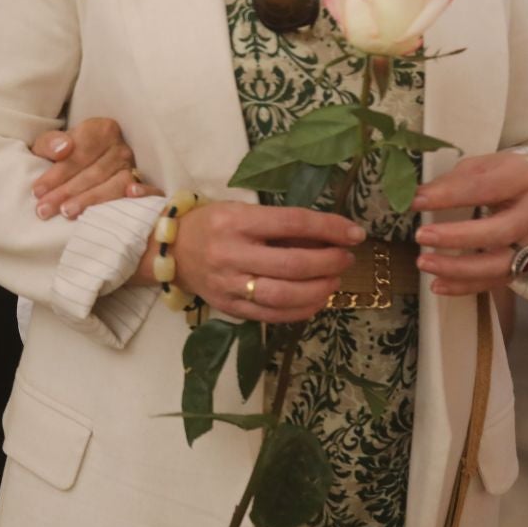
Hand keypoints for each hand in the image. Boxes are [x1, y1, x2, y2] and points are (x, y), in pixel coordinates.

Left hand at [30, 118, 143, 218]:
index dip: (57, 174)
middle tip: (45, 210)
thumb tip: (63, 149)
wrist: (83, 161)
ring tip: (67, 213)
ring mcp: (132, 166)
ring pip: (112, 185)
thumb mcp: (50, 144)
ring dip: (89, 201)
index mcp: (101, 129)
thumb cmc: (63, 154)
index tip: (38, 191)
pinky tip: (127, 199)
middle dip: (66, 192)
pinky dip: (137, 194)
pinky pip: (140, 190)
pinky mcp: (139, 183)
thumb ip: (50, 143)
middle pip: (93, 172)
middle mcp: (120, 147)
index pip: (79, 154)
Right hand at [159, 202, 363, 323]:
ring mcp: (229, 284)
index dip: (329, 229)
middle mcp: (231, 253)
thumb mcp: (243, 211)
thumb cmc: (213, 225)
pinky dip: (301, 310)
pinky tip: (317, 300)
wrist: (172, 251)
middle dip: (329, 262)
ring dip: (319, 290)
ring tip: (334, 281)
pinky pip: (272, 315)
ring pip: (283, 295)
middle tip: (346, 259)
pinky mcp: (230, 307)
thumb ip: (281, 226)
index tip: (355, 233)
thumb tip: (329, 238)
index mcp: (235, 221)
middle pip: (292, 263)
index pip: (291, 223)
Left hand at [412, 152, 527, 294]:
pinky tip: (438, 284)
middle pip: (500, 231)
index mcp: (523, 177)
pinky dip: (466, 286)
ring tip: (424, 263)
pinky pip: (498, 281)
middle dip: (457, 237)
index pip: (485, 188)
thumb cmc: (507, 176)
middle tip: (420, 236)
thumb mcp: (483, 166)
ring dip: (459, 269)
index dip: (449, 196)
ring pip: (502, 264)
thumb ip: (453, 181)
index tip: (416, 201)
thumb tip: (416, 197)